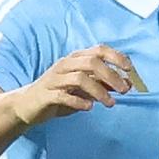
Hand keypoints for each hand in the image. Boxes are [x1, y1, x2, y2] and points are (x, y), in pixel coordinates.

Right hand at [10, 46, 133, 126]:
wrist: (27, 105)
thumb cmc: (59, 93)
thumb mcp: (85, 87)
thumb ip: (104, 83)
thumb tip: (129, 83)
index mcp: (76, 59)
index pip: (99, 50)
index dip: (116, 57)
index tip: (131, 69)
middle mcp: (65, 65)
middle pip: (92, 62)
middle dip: (111, 75)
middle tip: (124, 91)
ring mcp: (54, 79)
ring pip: (80, 78)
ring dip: (99, 91)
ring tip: (110, 103)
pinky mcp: (45, 94)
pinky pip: (63, 95)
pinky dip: (78, 101)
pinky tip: (89, 107)